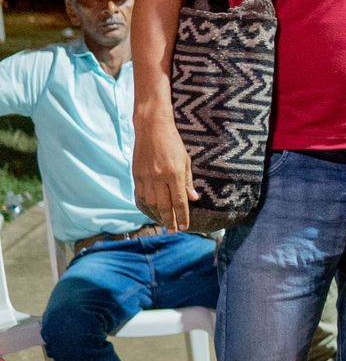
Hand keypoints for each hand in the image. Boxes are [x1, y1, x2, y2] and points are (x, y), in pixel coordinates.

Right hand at [132, 115, 196, 230]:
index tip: (184, 226)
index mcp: (173, 174)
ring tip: (164, 223)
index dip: (182, 215)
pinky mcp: (136, 176)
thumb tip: (193, 199)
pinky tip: (151, 211)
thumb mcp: (185, 160)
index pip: (179, 201)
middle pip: (164, 206)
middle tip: (173, 231)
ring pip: (151, 203)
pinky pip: (140, 196)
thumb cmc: (172, 143)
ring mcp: (145, 177)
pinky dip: (146, 205)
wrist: (151, 129)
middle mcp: (159, 178)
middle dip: (169, 220)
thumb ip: (188, 181)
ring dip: (157, 215)